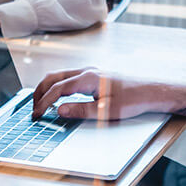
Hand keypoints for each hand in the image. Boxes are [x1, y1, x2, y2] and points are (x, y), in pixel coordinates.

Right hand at [32, 67, 185, 120]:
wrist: (153, 91)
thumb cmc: (134, 100)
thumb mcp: (107, 111)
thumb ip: (81, 110)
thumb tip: (59, 110)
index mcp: (88, 78)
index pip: (57, 89)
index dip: (44, 102)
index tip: (36, 115)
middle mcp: (87, 71)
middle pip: (53, 78)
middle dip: (39, 93)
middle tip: (33, 109)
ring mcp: (91, 71)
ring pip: (59, 75)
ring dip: (47, 88)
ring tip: (41, 103)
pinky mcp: (95, 75)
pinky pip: (68, 77)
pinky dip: (57, 86)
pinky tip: (58, 97)